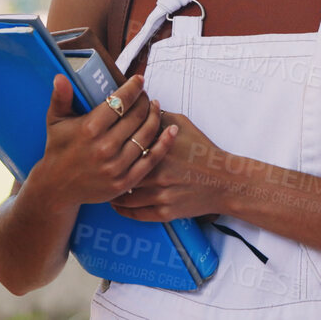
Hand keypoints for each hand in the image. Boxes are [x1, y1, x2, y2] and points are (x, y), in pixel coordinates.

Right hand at [24, 73, 172, 209]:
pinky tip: (172, 130)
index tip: (139, 80)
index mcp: (89, 129)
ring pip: (146, 135)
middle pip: (137, 116)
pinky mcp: (125, 182)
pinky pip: (151, 159)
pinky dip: (165, 143)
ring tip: (155, 107)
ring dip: (155, 117)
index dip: (133, 87)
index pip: (120, 101)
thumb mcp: (55, 122)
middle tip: (146, 96)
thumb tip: (60, 77)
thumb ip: (60, 98)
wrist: (57, 188)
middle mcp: (104, 147)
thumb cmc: (58, 149)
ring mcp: (116, 166)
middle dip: (145, 101)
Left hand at [110, 110, 238, 222]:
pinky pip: (135, 214)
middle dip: (106, 171)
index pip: (124, 147)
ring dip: (111, 192)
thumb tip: (135, 106)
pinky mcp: (165, 213)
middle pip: (121, 173)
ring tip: (104, 186)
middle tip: (96, 168)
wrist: (225, 181)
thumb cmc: (203, 151)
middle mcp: (158, 174)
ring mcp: (161, 195)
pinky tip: (117, 204)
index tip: (100, 144)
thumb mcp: (182, 125)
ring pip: (124, 196)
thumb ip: (157, 117)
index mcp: (159, 150)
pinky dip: (123, 210)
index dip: (110, 146)